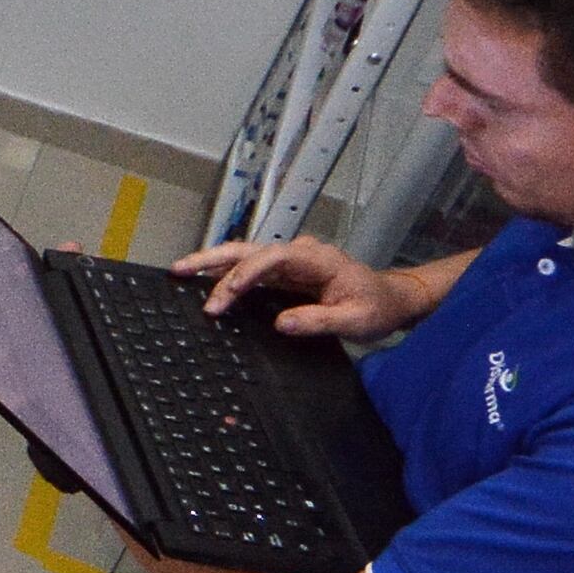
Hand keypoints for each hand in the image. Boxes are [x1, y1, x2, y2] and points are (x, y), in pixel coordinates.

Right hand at [172, 234, 417, 342]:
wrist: (392, 300)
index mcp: (318, 259)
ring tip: (181, 271)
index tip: (226, 294)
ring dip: (212, 264)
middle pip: (249, 249)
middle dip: (212, 259)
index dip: (245, 273)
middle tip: (182, 269)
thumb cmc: (377, 307)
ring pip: (244, 256)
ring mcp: (290, 262)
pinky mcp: (284, 275)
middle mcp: (300, 254)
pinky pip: (250, 270)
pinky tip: (205, 282)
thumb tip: (281, 323)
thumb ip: (319, 321)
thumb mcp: (355, 320)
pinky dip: (225, 274)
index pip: (272, 257)